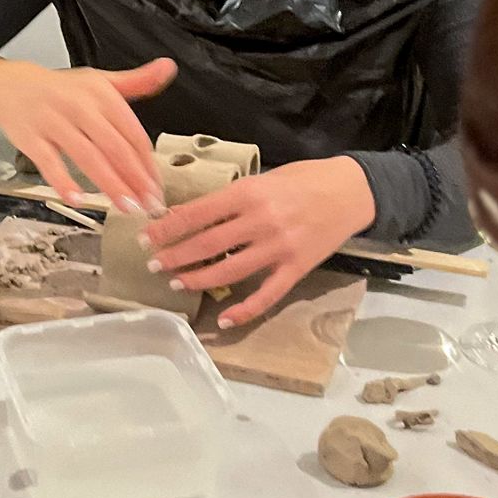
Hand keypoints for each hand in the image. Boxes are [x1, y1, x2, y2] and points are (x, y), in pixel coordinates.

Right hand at [0, 56, 176, 210]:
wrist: (10, 84)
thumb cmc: (60, 90)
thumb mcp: (100, 81)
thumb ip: (136, 81)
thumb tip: (166, 69)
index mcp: (100, 94)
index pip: (132, 132)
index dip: (147, 162)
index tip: (157, 185)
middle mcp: (79, 106)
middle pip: (114, 146)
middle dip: (135, 178)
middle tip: (149, 203)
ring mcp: (54, 122)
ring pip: (86, 156)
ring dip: (109, 184)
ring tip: (126, 206)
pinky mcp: (31, 138)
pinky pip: (49, 162)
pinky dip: (63, 182)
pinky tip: (77, 199)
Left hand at [140, 157, 374, 323]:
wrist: (351, 191)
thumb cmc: (304, 179)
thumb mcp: (263, 179)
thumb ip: (231, 199)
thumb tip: (191, 216)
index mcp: (249, 193)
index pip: (197, 213)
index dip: (167, 228)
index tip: (146, 237)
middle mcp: (261, 222)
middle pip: (207, 244)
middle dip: (175, 256)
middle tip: (153, 264)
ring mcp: (279, 249)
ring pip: (229, 271)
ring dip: (198, 279)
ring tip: (177, 282)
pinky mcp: (296, 269)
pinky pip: (266, 295)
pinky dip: (244, 311)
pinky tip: (224, 318)